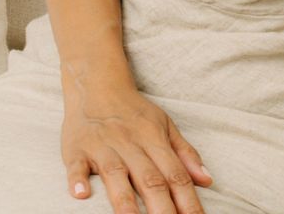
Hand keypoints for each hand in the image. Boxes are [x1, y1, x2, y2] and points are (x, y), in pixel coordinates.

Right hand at [60, 84, 213, 213]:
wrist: (96, 83)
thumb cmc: (133, 110)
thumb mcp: (165, 125)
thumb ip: (185, 153)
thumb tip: (207, 180)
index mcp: (153, 139)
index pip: (175, 175)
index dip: (188, 202)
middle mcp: (129, 143)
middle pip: (150, 180)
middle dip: (162, 209)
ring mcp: (102, 146)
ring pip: (115, 174)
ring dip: (125, 202)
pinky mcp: (76, 148)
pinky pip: (76, 165)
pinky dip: (77, 179)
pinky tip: (81, 195)